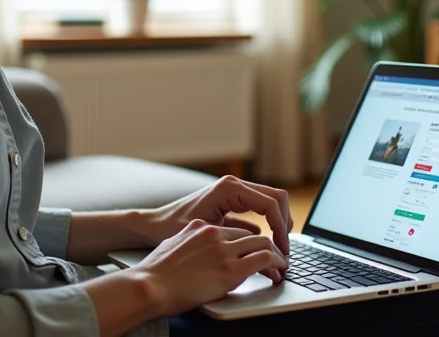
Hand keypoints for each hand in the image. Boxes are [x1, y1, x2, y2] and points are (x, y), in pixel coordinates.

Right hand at [138, 219, 287, 316]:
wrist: (149, 286)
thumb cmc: (154, 273)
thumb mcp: (172, 246)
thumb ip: (188, 241)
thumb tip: (196, 244)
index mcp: (201, 228)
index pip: (236, 230)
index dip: (250, 241)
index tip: (257, 250)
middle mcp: (215, 234)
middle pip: (253, 233)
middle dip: (269, 245)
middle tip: (277, 257)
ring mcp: (224, 250)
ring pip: (264, 243)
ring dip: (277, 254)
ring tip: (282, 265)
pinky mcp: (230, 269)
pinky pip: (264, 259)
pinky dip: (275, 264)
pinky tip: (277, 272)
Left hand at [148, 175, 293, 255]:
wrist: (153, 225)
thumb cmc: (174, 229)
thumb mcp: (208, 235)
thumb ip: (238, 241)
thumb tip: (265, 254)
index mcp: (230, 189)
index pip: (271, 204)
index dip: (281, 228)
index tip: (281, 251)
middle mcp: (234, 185)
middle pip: (277, 197)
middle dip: (285, 223)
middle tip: (284, 250)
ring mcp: (234, 190)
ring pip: (271, 201)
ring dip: (278, 223)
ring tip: (277, 249)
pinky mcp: (232, 200)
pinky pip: (259, 208)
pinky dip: (267, 224)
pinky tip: (264, 245)